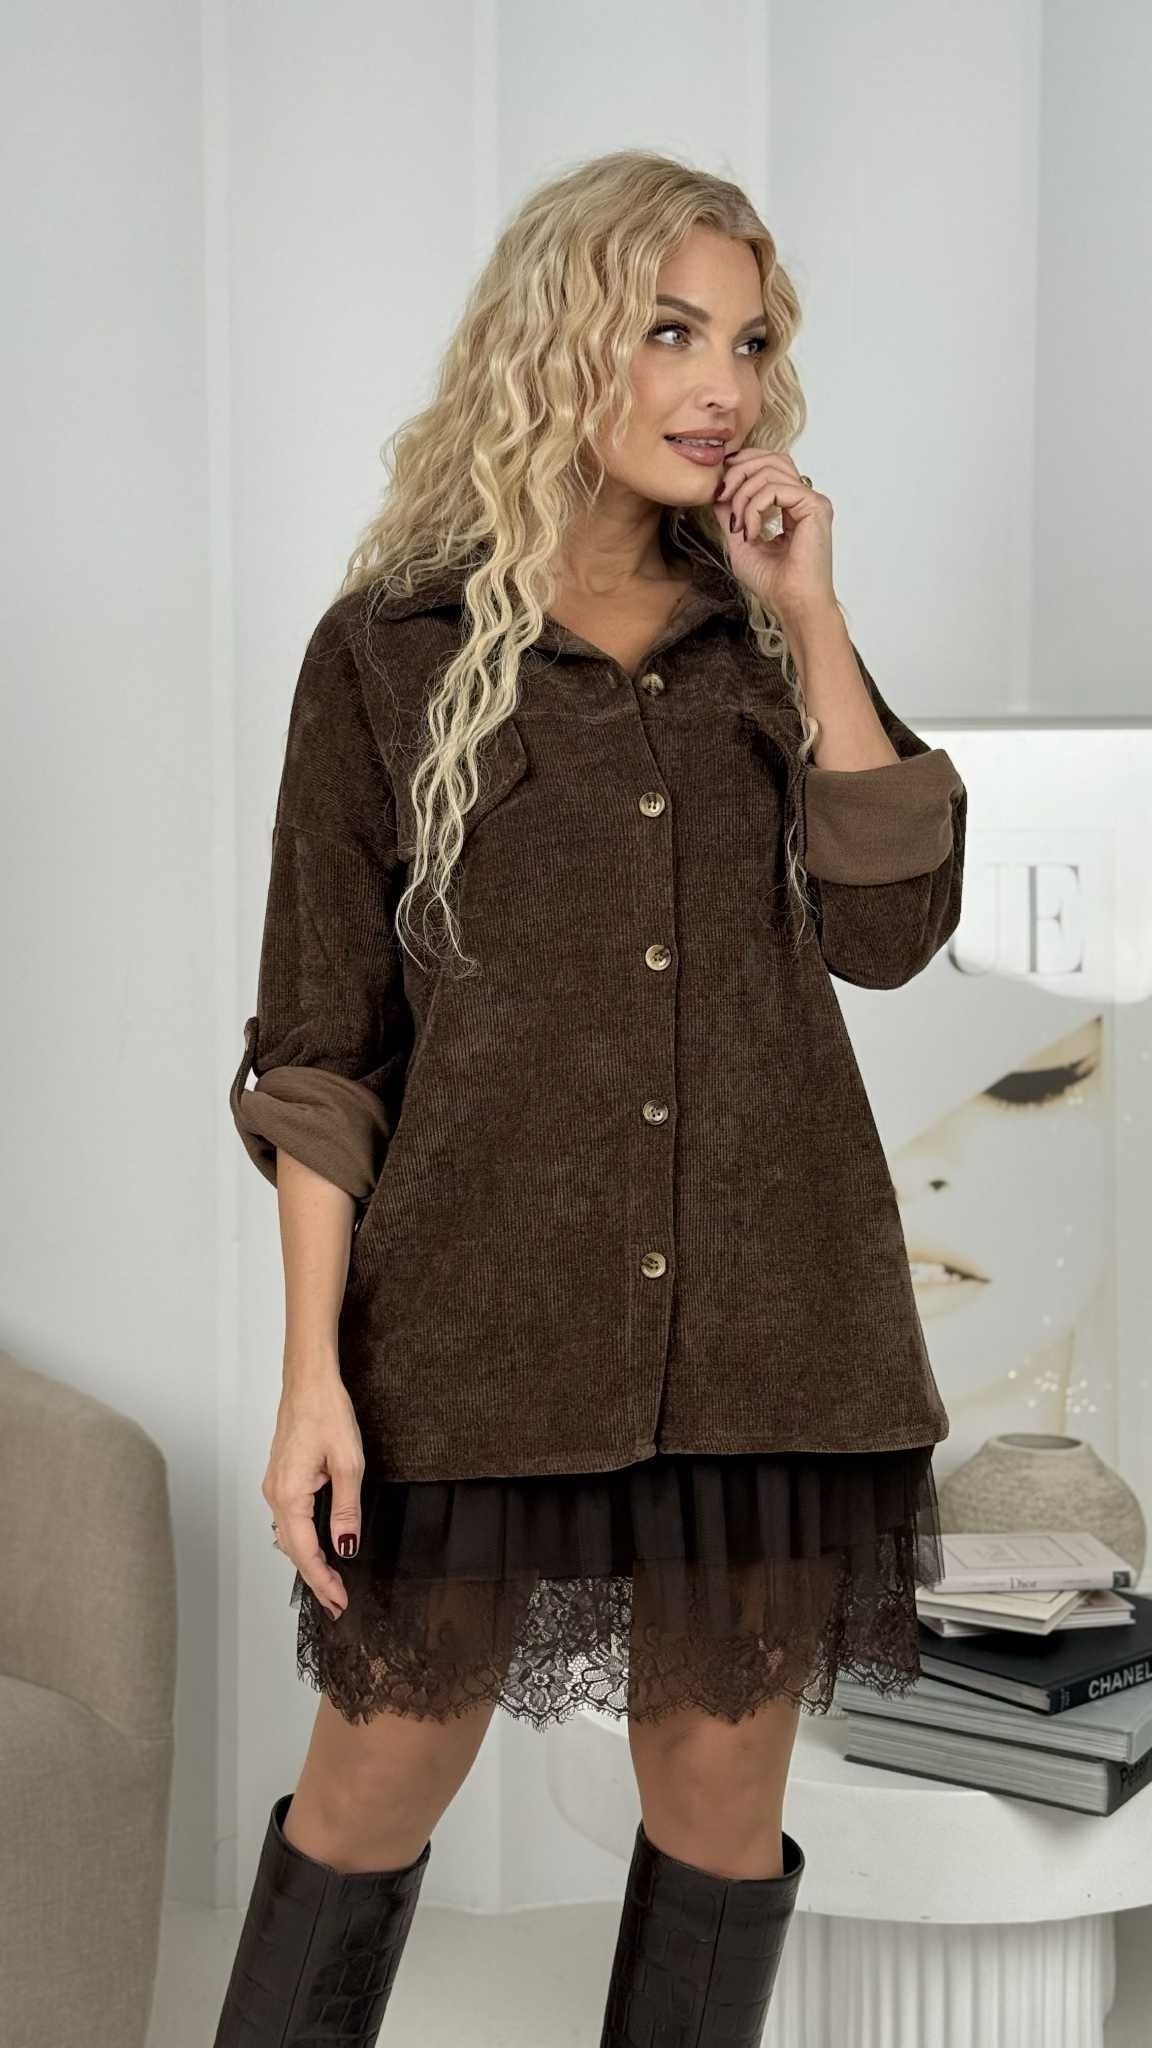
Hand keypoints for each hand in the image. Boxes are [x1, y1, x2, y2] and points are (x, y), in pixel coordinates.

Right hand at [262, 1378, 364, 1620]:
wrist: (308, 1382)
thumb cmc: (327, 1413)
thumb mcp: (349, 1463)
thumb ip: (346, 1509)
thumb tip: (346, 1546)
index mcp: (290, 1494)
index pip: (305, 1551)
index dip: (323, 1580)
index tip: (340, 1601)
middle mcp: (275, 1494)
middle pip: (293, 1550)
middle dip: (315, 1578)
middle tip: (337, 1602)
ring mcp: (274, 1486)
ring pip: (288, 1536)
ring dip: (308, 1561)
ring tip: (330, 1582)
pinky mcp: (280, 1478)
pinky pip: (289, 1520)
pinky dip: (302, 1540)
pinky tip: (317, 1548)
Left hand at [713, 448, 836, 628]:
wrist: (791, 605)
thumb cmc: (773, 583)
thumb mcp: (740, 540)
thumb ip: (732, 513)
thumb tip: (718, 490)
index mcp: (791, 505)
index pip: (768, 466)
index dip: (740, 469)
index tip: (718, 492)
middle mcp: (804, 500)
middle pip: (770, 459)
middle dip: (738, 472)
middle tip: (721, 497)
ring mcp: (811, 501)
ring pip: (770, 470)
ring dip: (743, 495)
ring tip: (739, 526)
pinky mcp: (814, 506)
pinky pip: (775, 489)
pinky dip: (755, 508)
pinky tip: (752, 532)